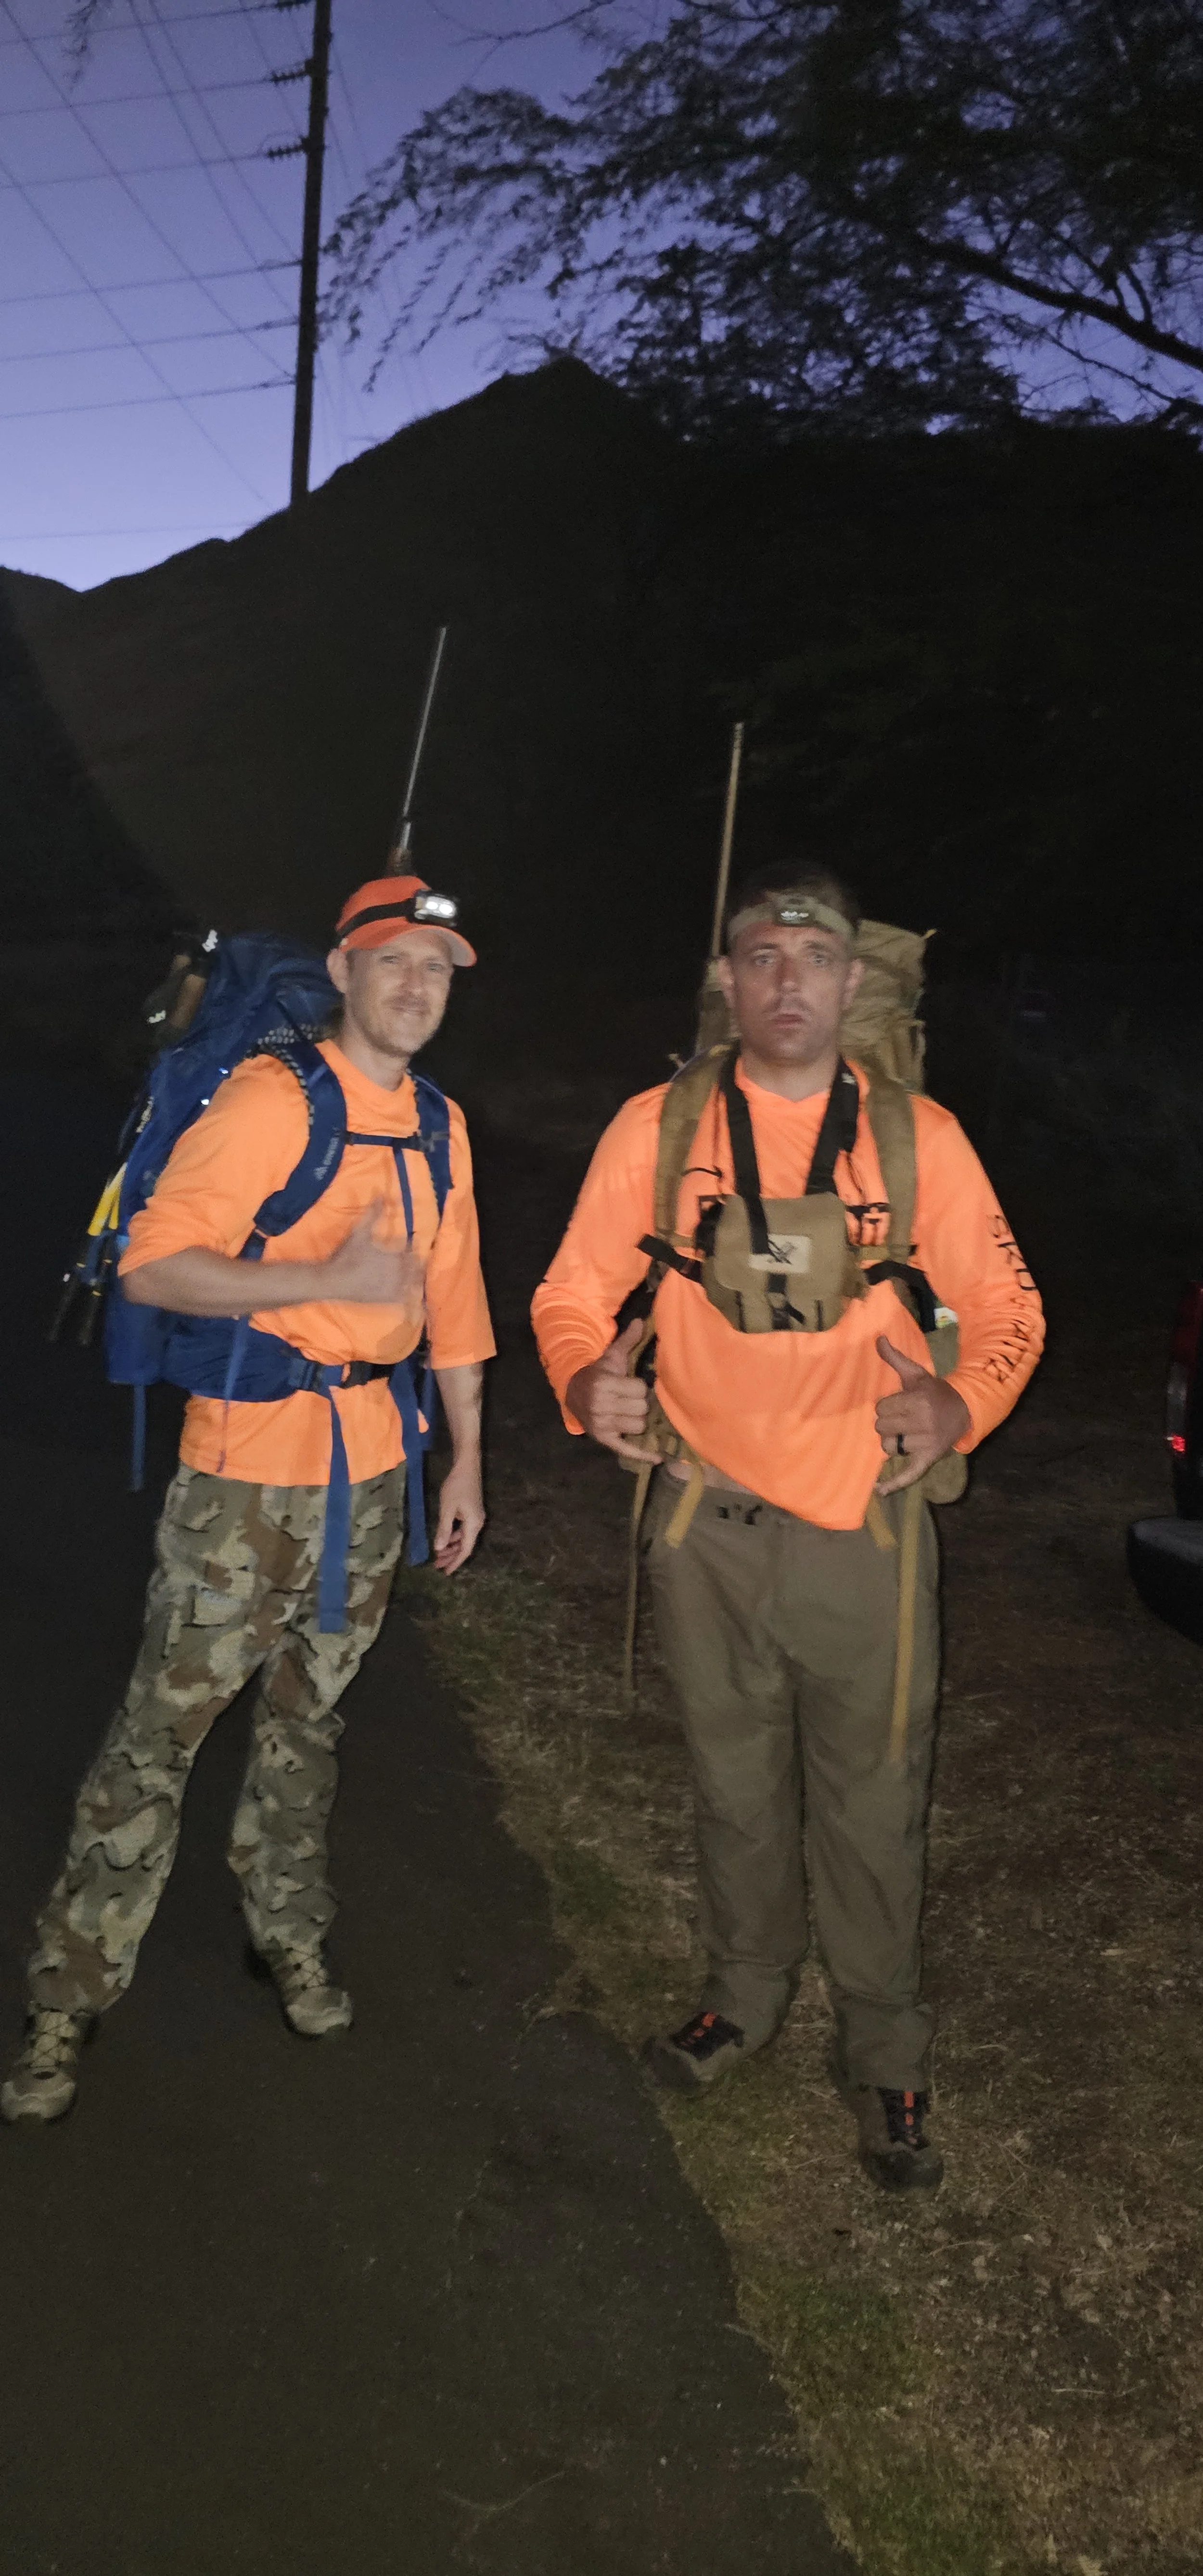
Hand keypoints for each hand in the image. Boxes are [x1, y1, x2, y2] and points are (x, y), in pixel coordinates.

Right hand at [321, 1200, 423, 1307]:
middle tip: (416, 1257)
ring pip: (414, 1282)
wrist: (333, 1280)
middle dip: (416, 1260)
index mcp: (394, 1254)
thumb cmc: (347, 1255)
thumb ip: (372, 1213)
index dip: (413, 1243)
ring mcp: (393, 1287)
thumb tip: (380, 1192)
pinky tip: (410, 1293)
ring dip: (416, 1277)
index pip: (412, 1247)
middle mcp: (398, 1272)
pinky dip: (409, 1295)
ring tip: (415, 1274)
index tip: (414, 1239)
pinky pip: (405, 1298)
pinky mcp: (387, 1300)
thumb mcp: (359, 1231)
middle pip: (416, 1265)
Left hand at [433, 1454, 484, 1574]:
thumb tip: (439, 1549)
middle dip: (451, 1556)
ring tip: (438, 1554)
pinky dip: (453, 1536)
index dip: (455, 1562)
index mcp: (473, 1524)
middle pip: (465, 1546)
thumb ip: (444, 1529)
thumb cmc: (456, 1486)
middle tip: (436, 1565)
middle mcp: (477, 1523)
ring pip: (463, 1538)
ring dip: (451, 1546)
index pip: (465, 1550)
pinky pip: (463, 1530)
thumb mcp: (447, 1508)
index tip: (445, 1572)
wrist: (467, 1465)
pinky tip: (444, 1538)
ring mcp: (475, 1517)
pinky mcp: (471, 1512)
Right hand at [566, 1317, 660, 1464]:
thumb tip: (642, 1321)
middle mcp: (601, 1407)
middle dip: (639, 1403)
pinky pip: (627, 1450)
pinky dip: (643, 1455)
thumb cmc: (598, 1373)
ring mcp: (601, 1425)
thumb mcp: (611, 1357)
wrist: (573, 1391)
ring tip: (629, 1413)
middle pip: (641, 1410)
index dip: (639, 1387)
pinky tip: (658, 1457)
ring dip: (638, 1420)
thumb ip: (627, 1341)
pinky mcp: (603, 1439)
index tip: (631, 1384)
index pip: (639, 1389)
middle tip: (631, 1399)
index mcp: (604, 1384)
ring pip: (638, 1427)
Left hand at [874, 1334, 969, 1494]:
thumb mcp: (917, 1374)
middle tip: (902, 1418)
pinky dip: (894, 1484)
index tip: (899, 1404)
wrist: (964, 1410)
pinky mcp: (928, 1459)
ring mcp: (925, 1443)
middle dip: (888, 1423)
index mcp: (918, 1401)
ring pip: (888, 1447)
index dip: (886, 1406)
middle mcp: (922, 1422)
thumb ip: (895, 1358)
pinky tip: (879, 1491)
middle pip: (881, 1428)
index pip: (881, 1409)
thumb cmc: (935, 1392)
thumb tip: (878, 1339)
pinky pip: (908, 1474)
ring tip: (904, 1434)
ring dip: (891, 1442)